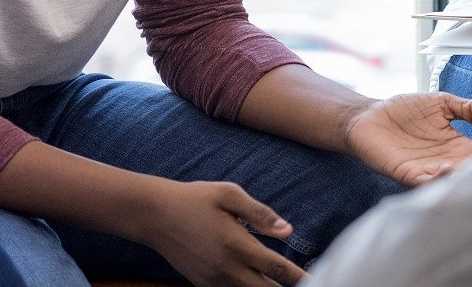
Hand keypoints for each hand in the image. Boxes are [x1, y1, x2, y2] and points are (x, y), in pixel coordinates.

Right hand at [136, 179, 305, 285]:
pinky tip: (257, 282)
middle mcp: (226, 268)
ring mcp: (213, 280)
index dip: (300, 277)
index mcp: (236, 244)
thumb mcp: (229, 195)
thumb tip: (288, 231)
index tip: (317, 278)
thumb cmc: (195, 199)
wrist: (154, 215)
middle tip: (309, 283)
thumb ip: (260, 214)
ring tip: (284, 285)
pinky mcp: (203, 284)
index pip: (277, 268)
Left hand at [343, 92, 471, 185]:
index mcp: (456, 146)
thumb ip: (468, 108)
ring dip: (462, 179)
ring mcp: (427, 170)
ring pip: (450, 181)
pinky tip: (446, 169)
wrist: (369, 116)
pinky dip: (436, 179)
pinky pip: (424, 182)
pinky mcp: (406, 174)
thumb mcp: (442, 103)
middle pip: (470, 172)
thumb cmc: (405, 110)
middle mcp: (445, 161)